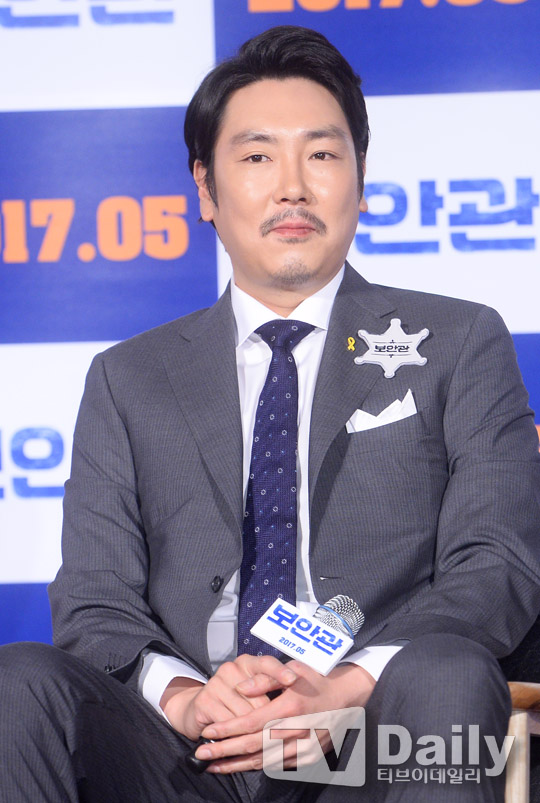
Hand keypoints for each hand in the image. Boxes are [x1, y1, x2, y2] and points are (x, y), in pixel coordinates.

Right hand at [160, 654, 297, 740]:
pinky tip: (240, 745)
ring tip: (261, 742)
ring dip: (253, 733)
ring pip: (243, 715)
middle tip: (280, 733)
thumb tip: (294, 692)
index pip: (266, 663)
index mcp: (247, 663)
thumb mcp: (256, 693)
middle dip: (269, 720)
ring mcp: (216, 684)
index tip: (293, 679)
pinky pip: (227, 725)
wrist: (198, 710)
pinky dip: (235, 738)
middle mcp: (230, 669)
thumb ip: (272, 689)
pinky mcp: (204, 702)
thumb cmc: (236, 702)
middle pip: (258, 697)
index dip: (280, 671)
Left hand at [195, 661, 375, 773]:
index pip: (251, 722)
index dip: (227, 729)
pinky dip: (255, 767)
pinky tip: (239, 766)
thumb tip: (240, 688)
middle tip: (200, 754)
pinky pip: (277, 766)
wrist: (347, 697)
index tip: (207, 732)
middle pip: (253, 746)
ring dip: (236, 765)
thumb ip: (265, 679)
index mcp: (290, 707)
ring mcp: (303, 747)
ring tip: (213, 766)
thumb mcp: (293, 670)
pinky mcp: (308, 758)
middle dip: (224, 751)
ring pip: (263, 762)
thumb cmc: (316, 680)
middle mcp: (296, 730)